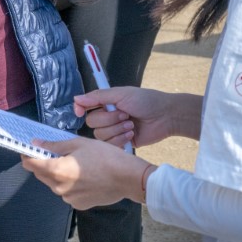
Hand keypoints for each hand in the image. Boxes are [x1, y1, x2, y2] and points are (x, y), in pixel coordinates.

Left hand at [21, 136, 152, 209]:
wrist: (128, 178)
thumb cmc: (105, 157)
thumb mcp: (79, 144)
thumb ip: (54, 146)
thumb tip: (36, 144)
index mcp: (57, 171)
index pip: (30, 164)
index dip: (27, 155)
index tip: (30, 148)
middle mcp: (59, 188)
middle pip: (41, 175)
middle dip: (43, 164)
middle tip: (55, 152)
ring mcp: (69, 198)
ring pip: (54, 184)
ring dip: (57, 174)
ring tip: (75, 164)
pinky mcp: (79, 205)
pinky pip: (68, 192)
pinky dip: (70, 184)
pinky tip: (84, 176)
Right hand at [73, 87, 199, 148]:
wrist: (166, 116)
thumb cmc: (146, 101)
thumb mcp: (121, 94)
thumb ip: (98, 97)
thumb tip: (76, 99)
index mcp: (106, 103)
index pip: (85, 107)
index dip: (80, 109)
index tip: (79, 112)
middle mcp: (108, 117)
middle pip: (92, 123)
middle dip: (109, 120)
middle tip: (125, 115)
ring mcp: (114, 131)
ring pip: (100, 136)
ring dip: (116, 130)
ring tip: (131, 125)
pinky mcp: (122, 143)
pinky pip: (110, 146)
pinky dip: (121, 140)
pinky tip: (132, 134)